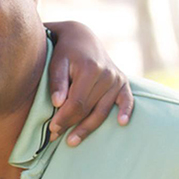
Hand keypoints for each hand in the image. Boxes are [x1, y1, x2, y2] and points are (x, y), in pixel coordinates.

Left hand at [45, 21, 133, 146]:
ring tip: (73, 141)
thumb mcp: (56, 63)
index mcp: (89, 70)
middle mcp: (107, 75)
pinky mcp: (123, 82)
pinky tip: (122, 123)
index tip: (51, 129)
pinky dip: (125, 111)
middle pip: (88, 109)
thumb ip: (57, 82)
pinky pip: (127, 100)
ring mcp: (116, 79)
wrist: (81, 37)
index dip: (64, 118)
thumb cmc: (64, 52)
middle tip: (56, 137)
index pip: (76, 103)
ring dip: (88, 128)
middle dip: (71, 125)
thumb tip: (57, 103)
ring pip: (103, 111)